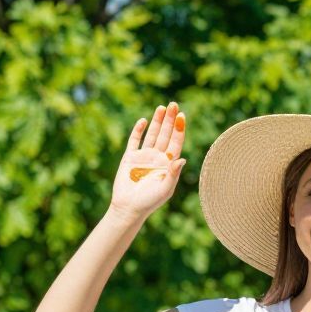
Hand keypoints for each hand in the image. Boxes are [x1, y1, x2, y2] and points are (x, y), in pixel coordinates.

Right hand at [108, 103, 186, 221]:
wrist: (128, 208)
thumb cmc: (150, 202)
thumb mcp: (165, 189)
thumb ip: (173, 174)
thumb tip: (182, 159)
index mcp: (168, 164)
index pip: (176, 142)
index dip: (179, 129)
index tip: (181, 116)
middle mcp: (157, 158)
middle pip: (165, 134)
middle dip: (169, 120)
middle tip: (173, 104)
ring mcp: (143, 156)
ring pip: (151, 134)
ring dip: (156, 121)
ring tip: (161, 107)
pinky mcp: (129, 157)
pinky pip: (134, 141)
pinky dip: (138, 131)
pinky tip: (143, 121)